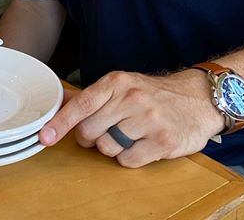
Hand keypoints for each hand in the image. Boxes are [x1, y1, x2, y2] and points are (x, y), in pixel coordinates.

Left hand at [38, 70, 224, 166]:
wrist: (198, 98)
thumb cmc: (154, 94)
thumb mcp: (122, 85)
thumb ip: (90, 95)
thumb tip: (58, 99)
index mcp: (117, 82)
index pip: (82, 104)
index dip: (60, 123)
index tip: (45, 137)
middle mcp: (132, 98)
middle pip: (90, 131)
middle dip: (90, 139)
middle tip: (102, 134)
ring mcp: (149, 120)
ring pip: (107, 147)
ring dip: (112, 148)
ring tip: (128, 136)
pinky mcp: (164, 141)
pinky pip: (128, 161)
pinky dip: (130, 159)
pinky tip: (141, 146)